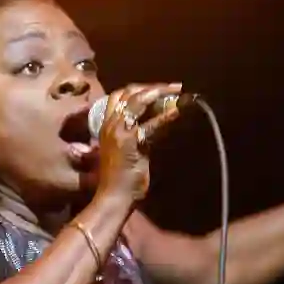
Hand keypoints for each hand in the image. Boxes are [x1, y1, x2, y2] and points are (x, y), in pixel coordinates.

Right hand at [96, 82, 181, 202]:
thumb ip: (135, 136)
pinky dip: (166, 117)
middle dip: (154, 86)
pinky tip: (177, 112)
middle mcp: (110, 124)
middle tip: (174, 87)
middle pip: (130, 92)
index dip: (139, 88)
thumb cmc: (119, 179)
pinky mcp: (131, 141)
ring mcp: (119, 131)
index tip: (158, 89)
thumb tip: (152, 125)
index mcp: (106, 125)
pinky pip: (151, 124)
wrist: (113, 197)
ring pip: (139, 101)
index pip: (119, 96)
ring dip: (160, 93)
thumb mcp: (125, 151)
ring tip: (178, 92)